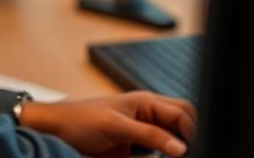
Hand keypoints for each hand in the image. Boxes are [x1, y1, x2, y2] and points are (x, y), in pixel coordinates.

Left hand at [19, 91, 195, 156]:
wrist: (59, 130)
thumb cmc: (82, 120)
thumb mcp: (117, 128)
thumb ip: (150, 136)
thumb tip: (179, 147)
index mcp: (146, 102)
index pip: (182, 113)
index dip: (192, 130)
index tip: (194, 150)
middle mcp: (148, 113)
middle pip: (182, 122)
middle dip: (189, 137)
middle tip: (190, 154)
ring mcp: (142, 130)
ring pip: (172, 138)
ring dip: (176, 148)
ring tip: (178, 157)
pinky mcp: (135, 146)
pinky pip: (157, 151)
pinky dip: (163, 156)